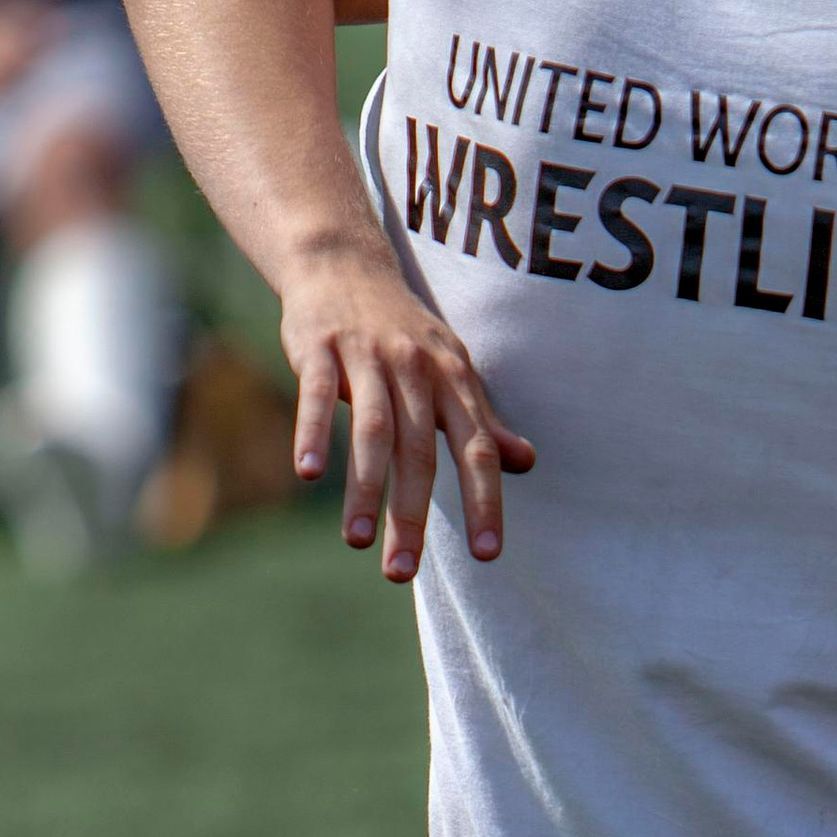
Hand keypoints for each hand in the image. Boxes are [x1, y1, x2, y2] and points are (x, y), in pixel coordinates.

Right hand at [278, 240, 534, 580]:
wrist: (344, 263)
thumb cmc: (404, 331)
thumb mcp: (452, 371)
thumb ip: (483, 421)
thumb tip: (527, 463)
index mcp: (453, 382)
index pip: (477, 450)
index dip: (485, 501)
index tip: (487, 555)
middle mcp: (415, 371)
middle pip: (419, 453)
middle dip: (411, 515)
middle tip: (401, 573)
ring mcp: (367, 358)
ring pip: (372, 432)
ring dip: (365, 489)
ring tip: (358, 541)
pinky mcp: (319, 349)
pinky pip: (317, 397)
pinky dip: (313, 434)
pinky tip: (309, 475)